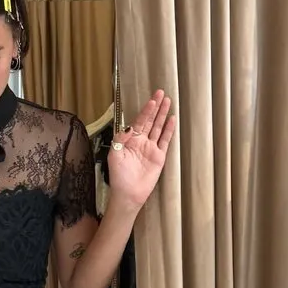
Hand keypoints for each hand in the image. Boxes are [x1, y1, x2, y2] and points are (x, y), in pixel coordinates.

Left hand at [107, 90, 175, 211]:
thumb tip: (129, 126)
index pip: (139, 122)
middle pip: (150, 121)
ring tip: (168, 101)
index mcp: (129, 141)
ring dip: (163, 115)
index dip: (145, 111)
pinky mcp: (159, 157)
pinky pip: (165, 141)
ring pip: (158, 128)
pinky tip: (172, 119)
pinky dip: (169, 130)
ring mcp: (151, 148)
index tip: (152, 100)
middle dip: (155, 107)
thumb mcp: (115, 156)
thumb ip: (120, 140)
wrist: (129, 194)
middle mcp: (141, 142)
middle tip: (162, 93)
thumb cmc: (119, 176)